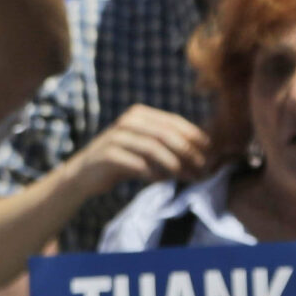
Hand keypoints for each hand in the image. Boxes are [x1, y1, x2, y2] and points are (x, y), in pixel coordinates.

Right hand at [71, 105, 212, 195]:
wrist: (85, 173)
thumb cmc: (123, 160)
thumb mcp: (146, 148)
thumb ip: (169, 146)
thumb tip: (204, 154)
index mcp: (140, 114)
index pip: (173, 121)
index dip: (194, 135)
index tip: (209, 151)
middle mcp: (128, 121)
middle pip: (165, 133)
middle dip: (187, 151)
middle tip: (201, 167)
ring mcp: (116, 137)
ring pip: (153, 147)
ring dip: (174, 163)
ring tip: (186, 176)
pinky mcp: (108, 155)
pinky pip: (137, 163)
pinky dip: (153, 173)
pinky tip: (161, 180)